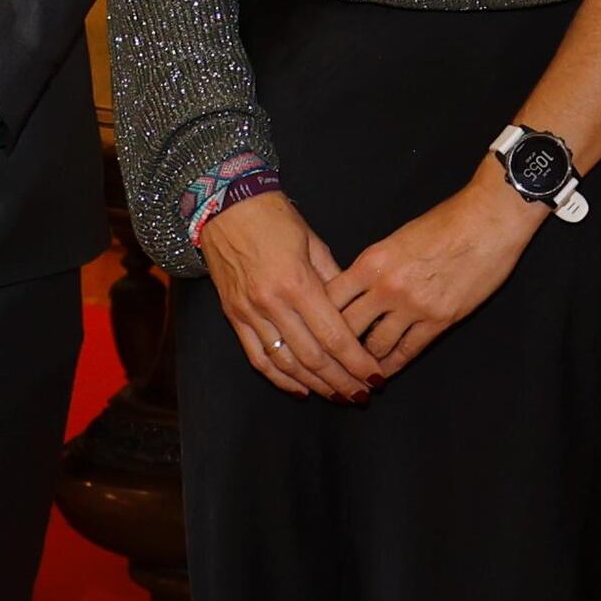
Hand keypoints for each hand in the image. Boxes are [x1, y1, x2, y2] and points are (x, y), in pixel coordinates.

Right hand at [197, 193, 379, 399]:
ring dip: (315, 385)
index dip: (356, 362)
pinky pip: (258, 357)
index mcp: (297, 282)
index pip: (334, 336)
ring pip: (286, 364)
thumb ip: (333, 280)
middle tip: (361, 394)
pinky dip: (280, 378)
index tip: (375, 377)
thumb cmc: (274, 217)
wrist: (224, 205)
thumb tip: (353, 311)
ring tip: (337, 395)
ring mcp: (249, 313)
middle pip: (313, 357)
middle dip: (341, 381)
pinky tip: (301, 388)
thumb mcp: (313, 241)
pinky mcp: (233, 316)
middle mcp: (272, 303)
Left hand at [330, 172, 543, 378]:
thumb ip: (377, 265)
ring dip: (361, 362)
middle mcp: (387, 287)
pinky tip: (382, 374)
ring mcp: (413, 307)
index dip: (317, 317)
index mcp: (372, 261)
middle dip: (333, 348)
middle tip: (325, 362)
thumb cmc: (447, 220)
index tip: (311, 330)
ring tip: (352, 373)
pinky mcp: (439, 320)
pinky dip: (391, 366)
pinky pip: (407, 352)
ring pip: (374, 346)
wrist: (489, 220)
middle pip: (345, 328)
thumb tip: (359, 287)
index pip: (331, 298)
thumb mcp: (399, 237)